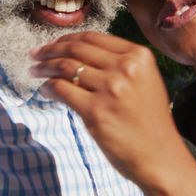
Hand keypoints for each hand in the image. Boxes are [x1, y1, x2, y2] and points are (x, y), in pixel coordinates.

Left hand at [30, 32, 192, 189]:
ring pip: (65, 67)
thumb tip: (79, 54)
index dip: (67, 38)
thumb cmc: (150, 121)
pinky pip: (62, 90)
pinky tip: (45, 90)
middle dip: (50, 50)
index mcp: (139, 56)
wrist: (160, 156)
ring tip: (34, 71)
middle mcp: (126, 68)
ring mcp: (110, 89)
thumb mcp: (145, 81)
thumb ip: (120, 64)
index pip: (93, 38)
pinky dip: (49, 87)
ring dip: (44, 67)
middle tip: (35, 55)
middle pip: (76, 49)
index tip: (52, 44)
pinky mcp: (95, 112)